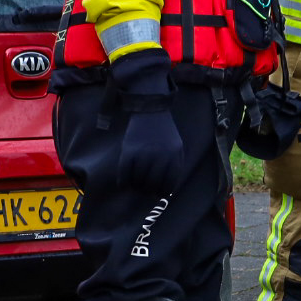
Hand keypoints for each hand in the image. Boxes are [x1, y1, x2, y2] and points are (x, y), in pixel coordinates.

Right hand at [111, 50, 183, 191]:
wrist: (149, 108)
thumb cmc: (164, 130)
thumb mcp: (177, 146)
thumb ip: (175, 166)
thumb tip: (169, 190)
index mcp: (174, 157)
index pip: (168, 185)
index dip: (162, 192)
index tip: (157, 192)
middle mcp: (160, 158)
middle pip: (152, 185)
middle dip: (148, 191)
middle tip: (144, 190)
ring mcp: (143, 155)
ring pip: (138, 182)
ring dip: (136, 187)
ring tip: (135, 184)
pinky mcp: (128, 151)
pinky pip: (124, 175)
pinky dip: (123, 182)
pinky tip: (125, 181)